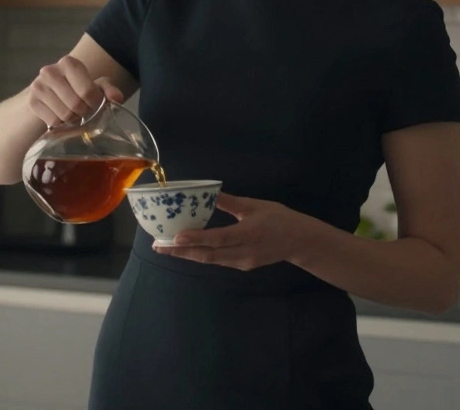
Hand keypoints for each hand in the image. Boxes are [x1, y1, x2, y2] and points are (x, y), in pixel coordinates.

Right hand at [26, 55, 123, 127]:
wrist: (51, 92)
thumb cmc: (78, 88)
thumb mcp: (96, 86)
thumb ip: (108, 90)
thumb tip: (117, 98)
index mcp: (69, 63)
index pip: (87, 91)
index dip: (95, 103)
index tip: (95, 104)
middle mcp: (50, 71)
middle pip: (75, 104)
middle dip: (83, 112)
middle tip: (83, 111)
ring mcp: (38, 86)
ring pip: (64, 115)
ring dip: (72, 119)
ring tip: (72, 112)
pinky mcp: (32, 102)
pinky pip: (52, 122)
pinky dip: (60, 123)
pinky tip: (60, 115)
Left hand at [154, 193, 317, 270]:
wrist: (301, 241)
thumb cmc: (279, 219)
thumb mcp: (256, 206)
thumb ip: (231, 203)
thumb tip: (209, 192)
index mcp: (249, 233)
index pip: (217, 239)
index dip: (195, 239)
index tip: (175, 238)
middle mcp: (244, 252)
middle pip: (208, 255)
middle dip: (182, 252)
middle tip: (159, 247)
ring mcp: (243, 262)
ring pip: (211, 260)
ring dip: (188, 255)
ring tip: (167, 248)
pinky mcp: (243, 266)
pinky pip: (218, 261)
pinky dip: (201, 255)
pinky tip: (188, 249)